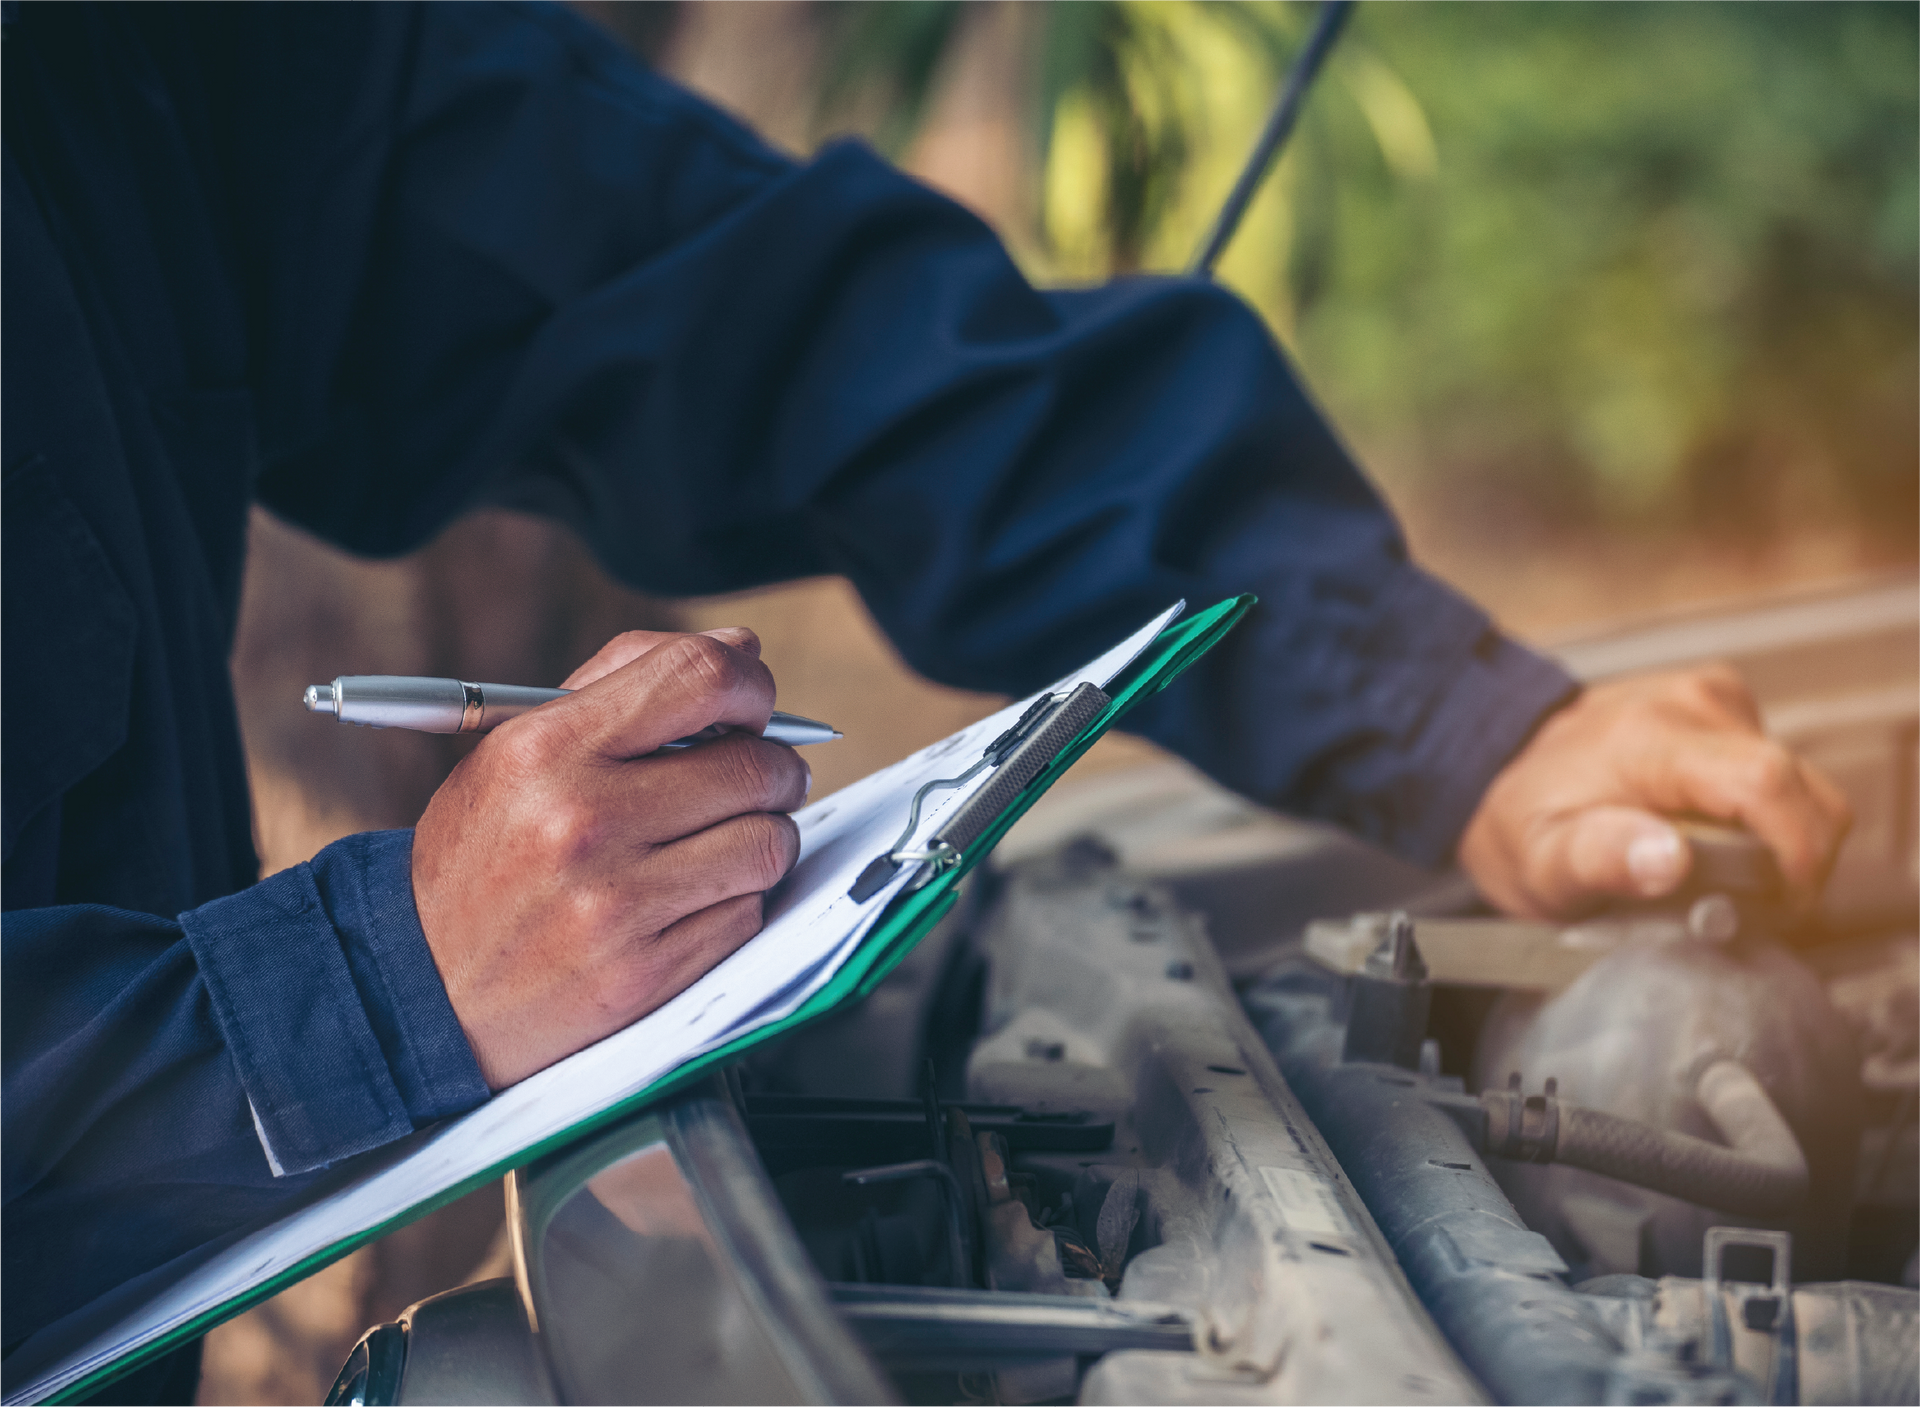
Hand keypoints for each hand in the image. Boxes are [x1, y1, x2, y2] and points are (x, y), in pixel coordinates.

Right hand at [412, 627, 808, 1088]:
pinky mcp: (645, 972)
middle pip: (753, 764)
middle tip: (755, 779)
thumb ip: (622, 685)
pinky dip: (736, 899)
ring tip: (723, 839)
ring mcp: (615, 903)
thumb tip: (739, 646)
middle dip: (774, 767)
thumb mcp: (515, 752)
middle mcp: (581, 821)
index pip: (698, 677)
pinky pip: (748, 911)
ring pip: (769, 841)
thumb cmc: (483, 856)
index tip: (754, 704)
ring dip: (764, 835)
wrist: (422, 990)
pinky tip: (690, 898)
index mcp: (545, 749)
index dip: (751, 683)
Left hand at [1457, 665, 1849, 920]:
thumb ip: (1603, 860)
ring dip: (1779, 837)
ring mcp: (1708, 696)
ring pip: (1799, 780)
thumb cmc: (1520, 820)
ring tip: (1722, 870)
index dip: (1797, 854)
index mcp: (1648, 738)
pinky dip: (1762, 810)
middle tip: (1747, 901)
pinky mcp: (1719, 701)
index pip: (1766, 784)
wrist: (1498, 767)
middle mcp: (1688, 702)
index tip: (1781, 904)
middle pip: (1800, 786)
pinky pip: (1777, 765)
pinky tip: (1713, 830)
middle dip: (1794, 857)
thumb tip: (1671, 860)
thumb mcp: (1542, 862)